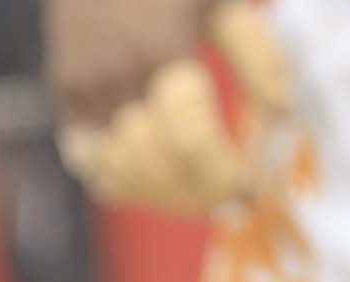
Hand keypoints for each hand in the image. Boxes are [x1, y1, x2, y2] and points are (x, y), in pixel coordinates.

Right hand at [62, 5, 292, 218]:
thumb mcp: (222, 3)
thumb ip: (257, 56)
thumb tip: (284, 116)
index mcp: (163, 51)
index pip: (193, 143)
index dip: (223, 176)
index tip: (250, 187)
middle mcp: (117, 78)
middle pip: (157, 169)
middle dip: (199, 192)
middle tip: (231, 191)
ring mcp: (83, 91)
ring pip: (120, 177)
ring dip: (163, 195)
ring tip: (198, 189)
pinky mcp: (64, 96)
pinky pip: (91, 165)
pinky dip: (125, 182)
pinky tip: (158, 177)